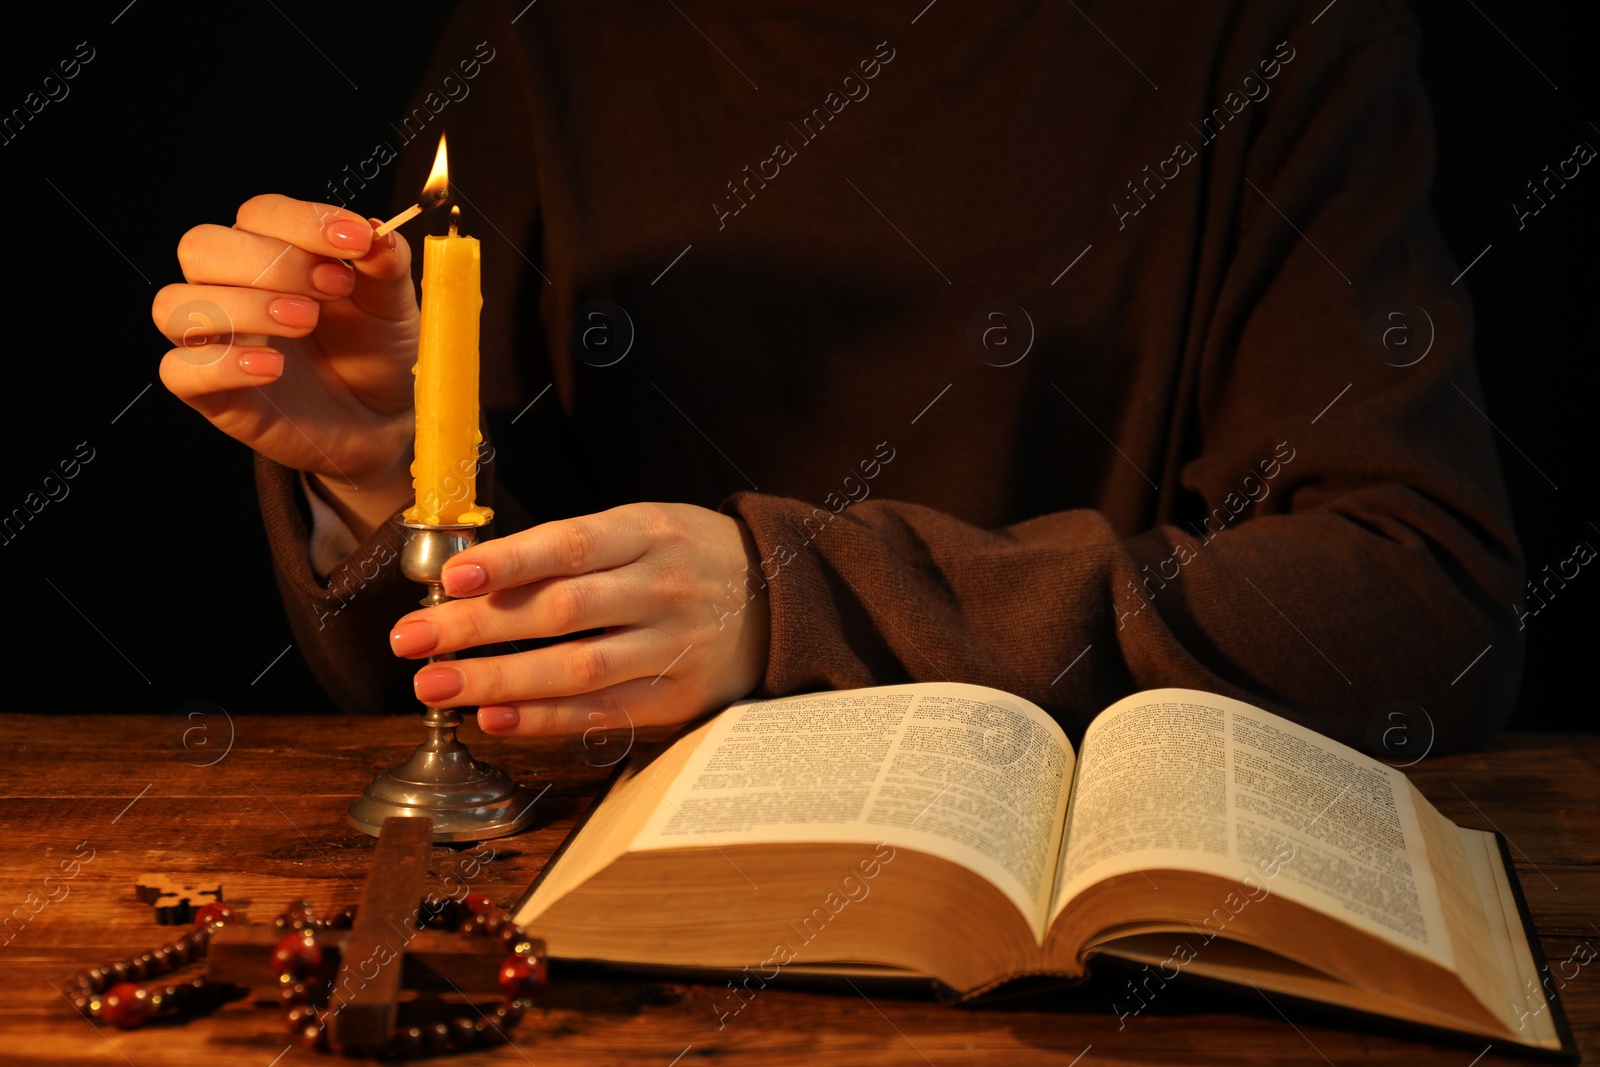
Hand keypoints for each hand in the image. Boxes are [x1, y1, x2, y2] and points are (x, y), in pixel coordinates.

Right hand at [154, 195, 419, 537]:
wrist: (382, 418)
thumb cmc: (376, 351)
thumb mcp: (391, 303)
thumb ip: (384, 264)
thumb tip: (379, 232)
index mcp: (270, 252)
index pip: (257, 214)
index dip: (303, 221)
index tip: (357, 239)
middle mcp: (230, 289)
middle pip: (200, 247)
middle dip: (269, 261)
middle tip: (334, 286)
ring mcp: (215, 341)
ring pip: (174, 305)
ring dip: (241, 306)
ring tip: (306, 321)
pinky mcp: (212, 394)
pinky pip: (178, 371)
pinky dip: (221, 365)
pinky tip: (273, 366)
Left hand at [387, 503, 770, 736]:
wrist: (782, 600)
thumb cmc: (688, 558)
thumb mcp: (643, 528)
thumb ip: (573, 549)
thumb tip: (475, 576)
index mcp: (649, 533)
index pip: (570, 545)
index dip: (509, 561)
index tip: (450, 578)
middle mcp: (662, 589)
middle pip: (561, 611)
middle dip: (477, 627)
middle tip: (410, 639)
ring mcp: (673, 647)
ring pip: (577, 668)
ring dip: (499, 680)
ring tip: (436, 685)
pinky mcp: (678, 698)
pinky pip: (602, 712)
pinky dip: (545, 718)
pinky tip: (494, 717)